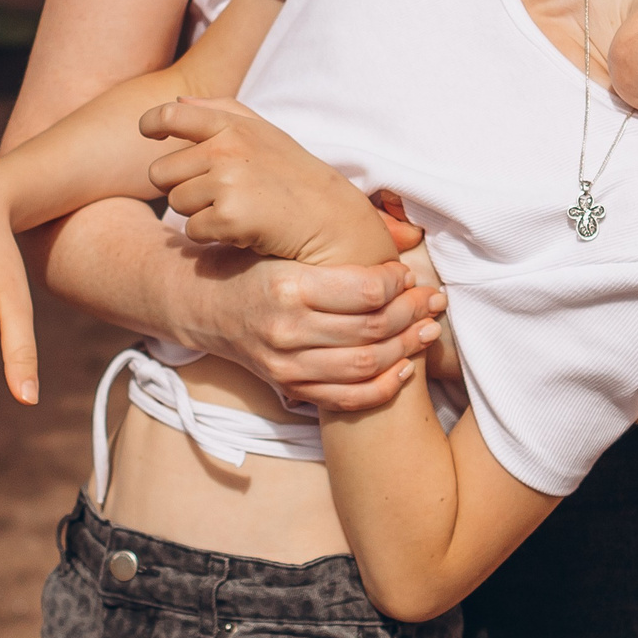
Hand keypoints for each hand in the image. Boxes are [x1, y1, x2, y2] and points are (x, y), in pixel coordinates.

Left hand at [141, 98, 396, 264]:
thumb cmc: (293, 176)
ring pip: (175, 204)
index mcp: (233, 125)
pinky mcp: (229, 217)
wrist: (331, 219)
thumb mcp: (264, 134)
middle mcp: (227, 148)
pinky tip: (242, 229)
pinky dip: (212, 236)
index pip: (171, 115)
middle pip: (160, 172)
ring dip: (199, 213)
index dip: (151, 123)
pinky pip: (192, 231)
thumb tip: (176, 102)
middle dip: (181, 187)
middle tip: (218, 193)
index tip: (148, 132)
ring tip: (237, 210)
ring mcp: (228, 182)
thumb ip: (219, 112)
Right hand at [191, 247, 450, 409]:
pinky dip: (382, 388)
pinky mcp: (288, 387)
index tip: (408, 274)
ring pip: (365, 364)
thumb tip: (405, 239)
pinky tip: (403, 369)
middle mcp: (286, 329)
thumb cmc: (252, 265)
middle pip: (372, 328)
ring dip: (406, 348)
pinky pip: (346, 399)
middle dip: (412, 313)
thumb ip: (336, 249)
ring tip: (427, 331)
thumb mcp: (284, 246)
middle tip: (433, 300)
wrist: (204, 305)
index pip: (366, 290)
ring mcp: (286, 364)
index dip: (399, 282)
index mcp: (288, 285)